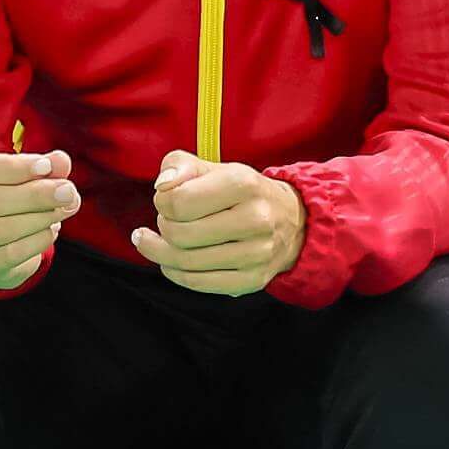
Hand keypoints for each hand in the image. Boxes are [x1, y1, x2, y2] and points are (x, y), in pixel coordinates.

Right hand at [0, 144, 77, 290]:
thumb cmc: (7, 189)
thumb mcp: (22, 170)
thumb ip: (43, 165)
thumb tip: (60, 162)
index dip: (12, 167)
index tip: (47, 166)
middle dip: (32, 195)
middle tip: (66, 191)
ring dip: (37, 219)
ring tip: (64, 209)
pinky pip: (7, 255)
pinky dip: (34, 242)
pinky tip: (51, 230)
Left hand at [131, 151, 303, 296]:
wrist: (292, 221)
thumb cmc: (242, 193)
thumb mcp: (215, 169)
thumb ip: (181, 166)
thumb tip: (162, 186)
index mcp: (243, 184)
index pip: (179, 201)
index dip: (162, 201)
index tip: (166, 199)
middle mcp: (256, 219)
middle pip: (180, 234)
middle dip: (163, 226)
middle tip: (168, 219)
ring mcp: (256, 254)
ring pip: (185, 262)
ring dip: (161, 251)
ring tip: (155, 240)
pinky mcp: (252, 280)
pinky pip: (196, 282)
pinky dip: (174, 271)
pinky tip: (168, 261)